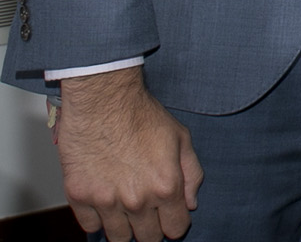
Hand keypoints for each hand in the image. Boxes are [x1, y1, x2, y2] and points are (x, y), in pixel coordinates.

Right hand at [53, 68, 201, 240]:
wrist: (103, 101)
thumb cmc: (141, 115)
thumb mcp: (181, 138)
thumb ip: (192, 174)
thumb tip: (190, 204)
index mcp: (166, 186)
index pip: (175, 229)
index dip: (175, 223)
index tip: (170, 216)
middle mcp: (137, 200)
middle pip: (147, 239)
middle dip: (151, 228)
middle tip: (149, 212)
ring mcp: (106, 201)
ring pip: (117, 238)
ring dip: (125, 228)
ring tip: (127, 209)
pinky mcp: (79, 197)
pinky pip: (91, 226)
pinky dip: (99, 219)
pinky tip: (106, 202)